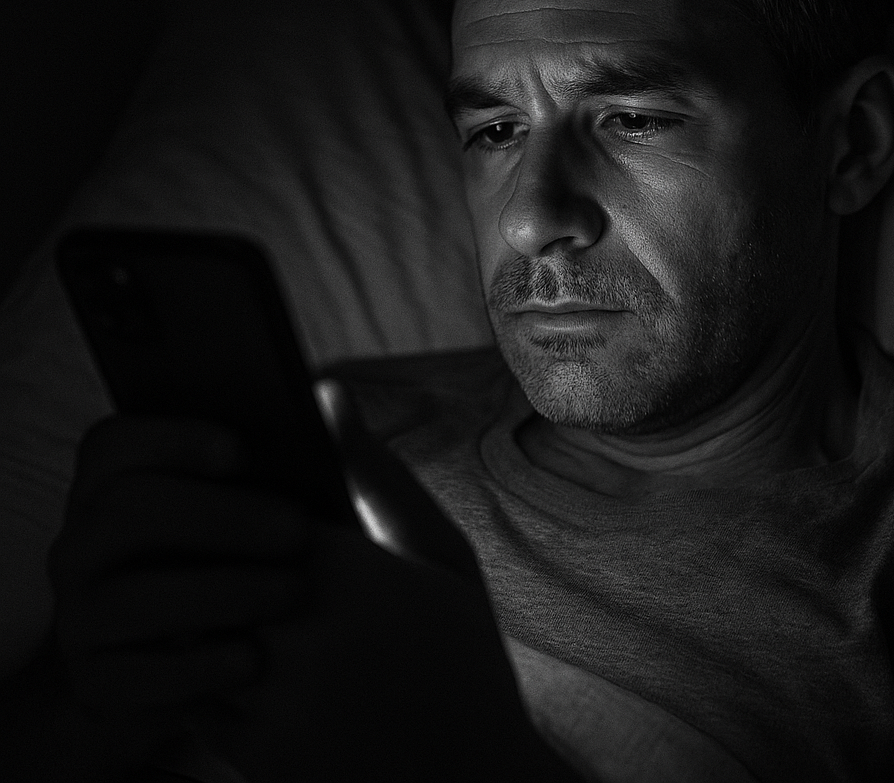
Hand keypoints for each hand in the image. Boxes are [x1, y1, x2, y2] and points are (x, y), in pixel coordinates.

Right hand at [47, 415, 317, 761]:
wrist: (299, 648)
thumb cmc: (303, 551)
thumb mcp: (331, 497)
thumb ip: (332, 445)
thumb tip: (332, 395)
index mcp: (124, 481)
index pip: (113, 444)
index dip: (170, 440)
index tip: (242, 450)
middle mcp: (88, 542)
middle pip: (123, 511)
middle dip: (216, 517)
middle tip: (297, 529)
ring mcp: (84, 615)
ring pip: (127, 598)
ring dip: (218, 593)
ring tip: (294, 592)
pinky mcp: (100, 684)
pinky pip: (129, 680)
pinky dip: (195, 670)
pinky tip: (254, 660)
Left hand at [198, 507, 557, 780]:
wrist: (466, 782)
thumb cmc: (462, 660)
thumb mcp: (440, 555)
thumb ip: (375, 473)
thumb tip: (327, 390)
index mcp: (349, 574)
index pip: (248, 504)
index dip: (244, 492)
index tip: (258, 489)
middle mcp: (297, 634)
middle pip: (206, 557)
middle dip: (213, 541)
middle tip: (240, 535)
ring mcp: (267, 698)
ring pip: (185, 619)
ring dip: (198, 596)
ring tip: (242, 586)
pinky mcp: (246, 752)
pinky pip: (193, 681)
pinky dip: (203, 654)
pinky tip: (252, 647)